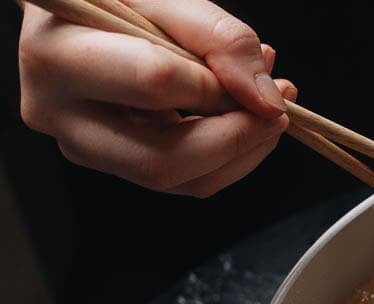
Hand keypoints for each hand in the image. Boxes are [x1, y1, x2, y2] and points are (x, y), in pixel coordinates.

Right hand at [18, 0, 297, 196]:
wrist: (85, 11)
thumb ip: (220, 38)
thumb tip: (266, 100)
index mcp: (56, 56)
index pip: (155, 83)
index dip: (219, 85)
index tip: (263, 72)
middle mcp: (58, 114)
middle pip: (164, 159)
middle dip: (239, 137)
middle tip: (279, 106)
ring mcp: (85, 148)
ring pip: (183, 180)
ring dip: (244, 150)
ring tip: (269, 105)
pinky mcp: (118, 165)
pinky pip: (189, 180)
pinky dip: (233, 154)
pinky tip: (246, 116)